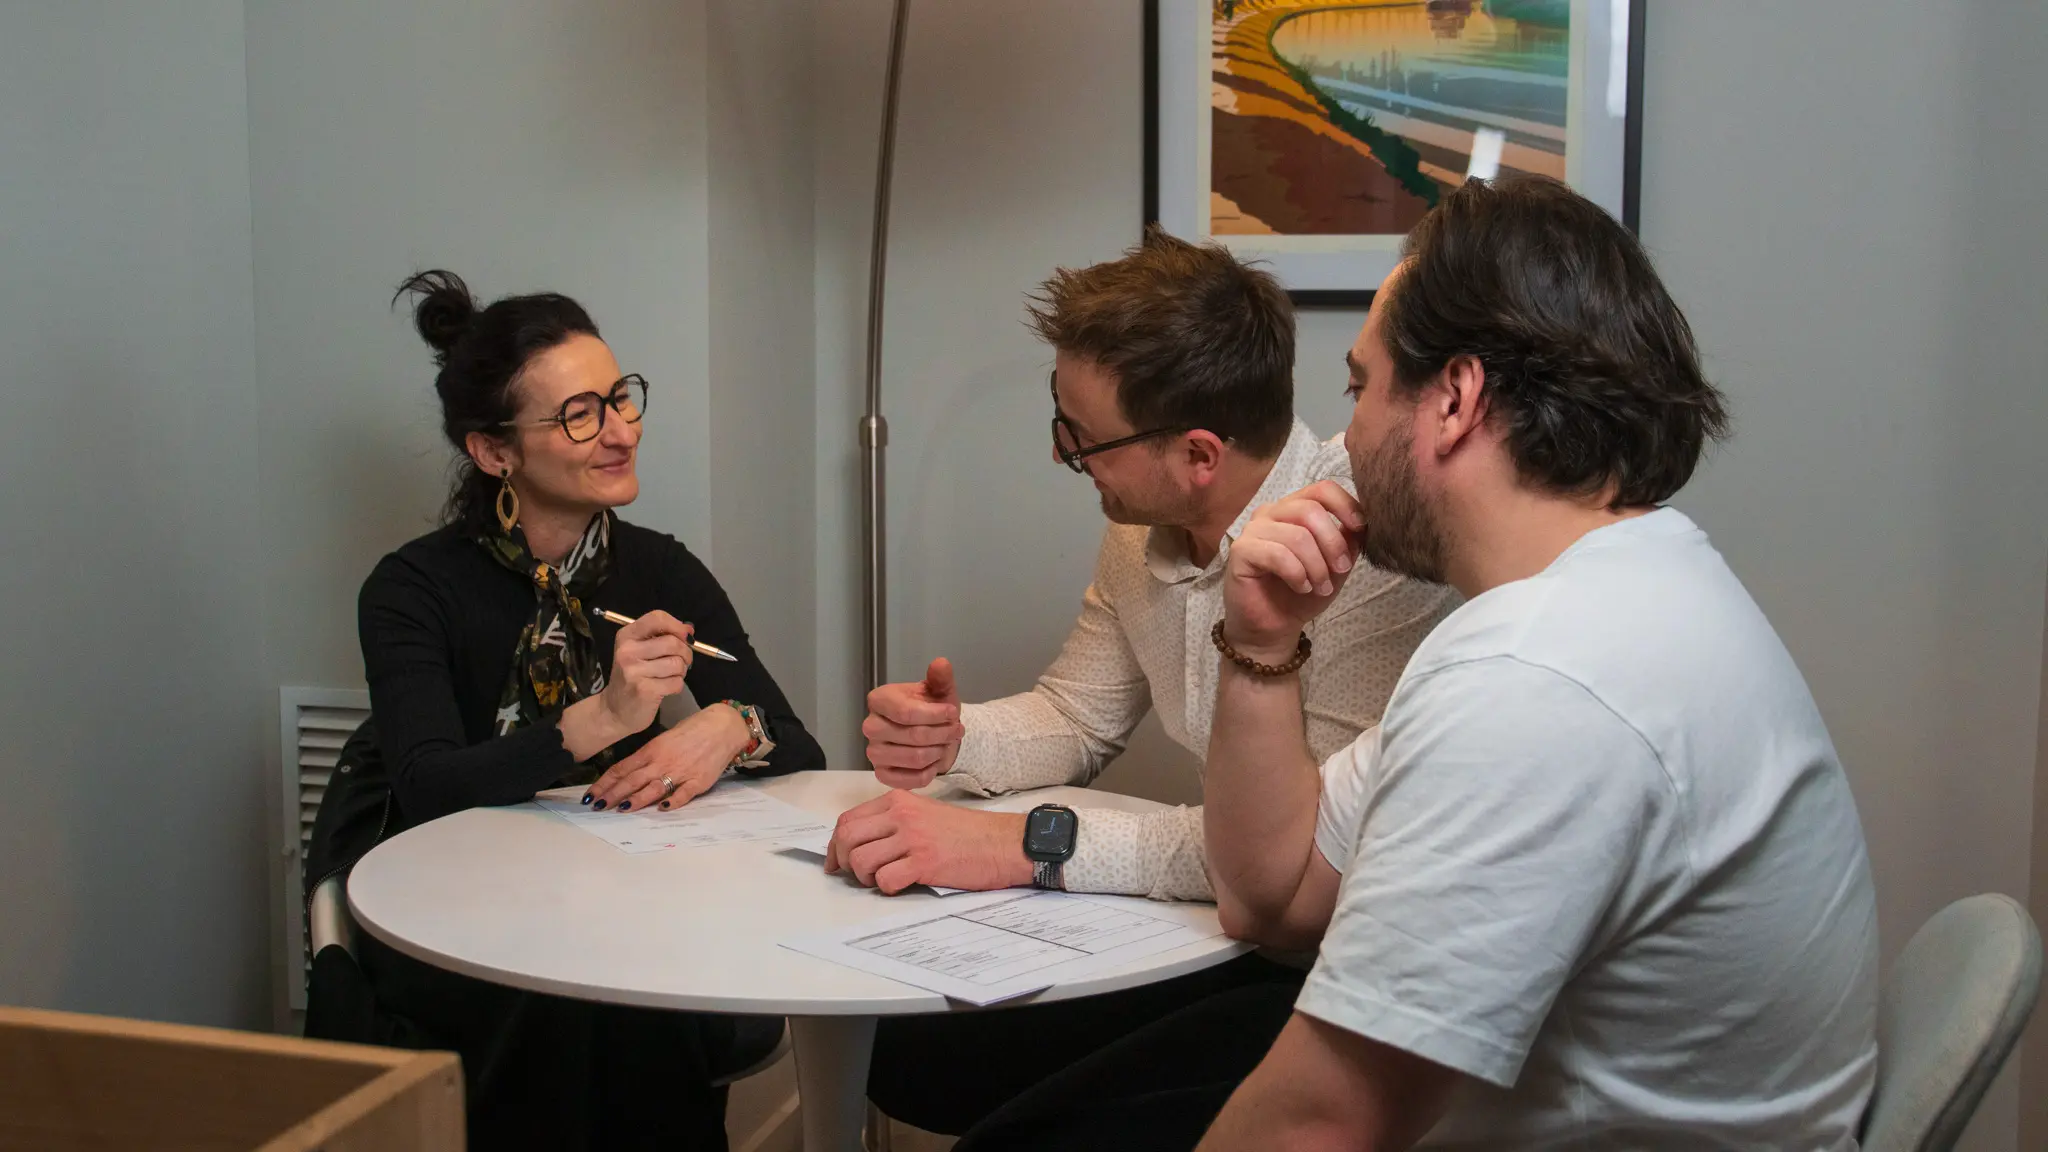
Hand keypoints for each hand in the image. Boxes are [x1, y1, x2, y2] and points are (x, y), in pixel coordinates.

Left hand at [585, 703, 749, 811]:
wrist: (723, 725)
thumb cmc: (693, 730)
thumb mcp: (665, 738)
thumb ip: (648, 757)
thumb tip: (630, 774)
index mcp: (652, 749)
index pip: (622, 768)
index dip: (604, 783)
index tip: (591, 794)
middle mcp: (663, 761)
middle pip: (632, 780)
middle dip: (612, 794)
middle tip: (596, 806)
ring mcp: (681, 772)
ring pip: (653, 788)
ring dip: (636, 800)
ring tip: (620, 809)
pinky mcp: (699, 781)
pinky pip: (683, 794)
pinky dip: (672, 802)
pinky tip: (661, 809)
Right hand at [597, 610, 694, 735]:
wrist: (614, 711)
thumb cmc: (632, 678)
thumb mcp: (639, 652)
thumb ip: (662, 637)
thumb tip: (689, 629)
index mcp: (626, 636)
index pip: (657, 618)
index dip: (677, 626)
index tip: (684, 637)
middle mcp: (627, 651)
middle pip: (673, 642)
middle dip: (685, 653)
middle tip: (681, 662)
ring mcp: (634, 671)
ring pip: (677, 663)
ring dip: (681, 671)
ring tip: (670, 676)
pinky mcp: (644, 690)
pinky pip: (676, 682)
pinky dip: (677, 686)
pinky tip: (665, 688)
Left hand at [824, 790, 1031, 894]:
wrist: (1003, 843)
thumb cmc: (967, 833)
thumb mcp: (925, 814)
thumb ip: (893, 822)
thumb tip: (859, 844)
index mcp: (899, 801)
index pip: (848, 820)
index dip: (835, 845)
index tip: (836, 861)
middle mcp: (902, 815)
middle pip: (847, 838)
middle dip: (843, 861)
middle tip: (856, 874)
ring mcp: (912, 838)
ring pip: (861, 860)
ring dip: (865, 877)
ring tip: (883, 879)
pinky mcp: (924, 862)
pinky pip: (885, 879)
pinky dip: (887, 888)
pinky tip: (902, 884)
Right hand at [863, 657, 964, 788]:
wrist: (932, 733)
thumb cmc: (932, 708)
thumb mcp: (940, 691)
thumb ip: (940, 678)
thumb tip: (941, 663)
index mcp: (879, 700)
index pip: (906, 712)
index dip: (936, 715)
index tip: (954, 713)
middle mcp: (870, 725)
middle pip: (913, 736)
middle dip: (942, 734)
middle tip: (957, 730)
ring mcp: (873, 752)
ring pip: (915, 758)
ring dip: (939, 752)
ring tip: (947, 743)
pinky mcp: (881, 774)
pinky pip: (910, 780)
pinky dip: (930, 772)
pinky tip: (934, 761)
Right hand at [1224, 481, 1365, 660]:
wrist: (1274, 627)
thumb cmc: (1303, 593)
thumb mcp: (1336, 566)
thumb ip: (1348, 542)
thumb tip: (1363, 524)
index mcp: (1294, 509)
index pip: (1321, 489)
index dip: (1345, 505)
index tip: (1360, 528)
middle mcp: (1272, 513)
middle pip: (1310, 510)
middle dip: (1333, 543)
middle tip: (1341, 570)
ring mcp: (1254, 530)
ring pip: (1296, 535)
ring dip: (1317, 566)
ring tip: (1321, 587)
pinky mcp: (1241, 551)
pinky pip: (1277, 554)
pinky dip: (1297, 574)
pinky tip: (1302, 587)